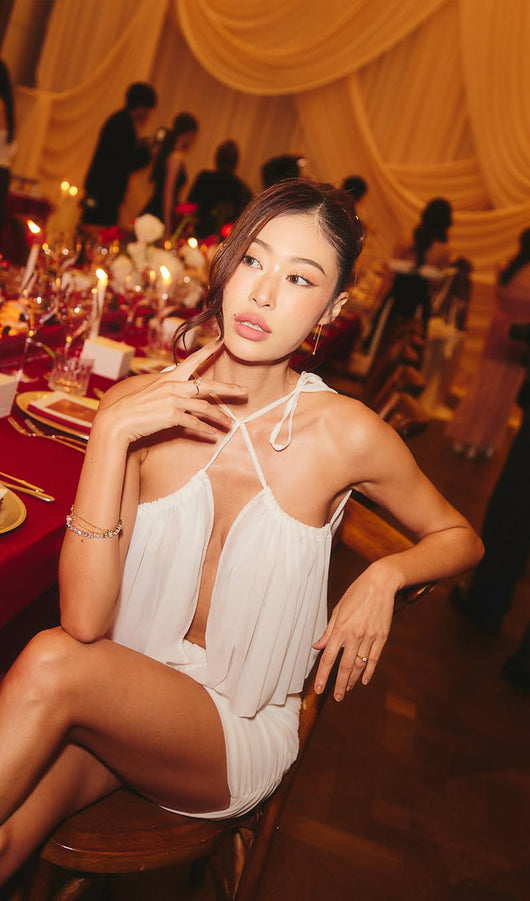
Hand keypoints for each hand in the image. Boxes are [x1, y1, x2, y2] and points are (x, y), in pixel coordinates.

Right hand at [95, 339, 246, 446]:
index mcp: (170, 378)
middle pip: (208, 385)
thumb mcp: (153, 392)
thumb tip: (183, 393)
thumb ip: (169, 390)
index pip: (193, 360)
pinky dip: (205, 430)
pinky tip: (213, 435)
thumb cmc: (135, 408)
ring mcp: (173, 400)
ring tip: (229, 425)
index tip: (222, 341)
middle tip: (244, 391)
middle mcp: (174, 386)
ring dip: (220, 417)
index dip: (208, 350)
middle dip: (229, 388)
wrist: (119, 420)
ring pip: (205, 408)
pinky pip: (195, 423)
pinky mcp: (171, 416)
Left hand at [312, 563, 395, 700]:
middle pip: (344, 667)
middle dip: (340, 685)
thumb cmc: (357, 593)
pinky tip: (364, 680)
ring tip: (348, 690)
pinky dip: (369, 671)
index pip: (328, 658)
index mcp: (340, 628)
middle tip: (337, 697)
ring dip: (353, 680)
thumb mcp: (338, 610)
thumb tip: (318, 647)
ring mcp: (369, 637)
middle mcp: (354, 635)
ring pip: (359, 665)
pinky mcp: (382, 637)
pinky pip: (374, 658)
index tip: (319, 688)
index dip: (322, 675)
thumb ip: (328, 631)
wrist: (381, 584)